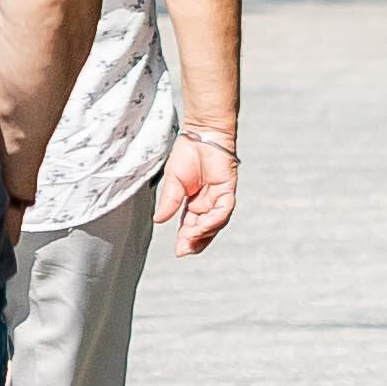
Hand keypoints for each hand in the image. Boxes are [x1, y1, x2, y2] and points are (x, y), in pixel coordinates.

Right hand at [167, 130, 238, 252]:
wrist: (201, 134)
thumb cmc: (188, 154)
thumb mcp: (173, 182)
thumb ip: (169, 202)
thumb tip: (158, 221)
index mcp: (194, 203)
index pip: (190, 226)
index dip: (185, 239)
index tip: (178, 251)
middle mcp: (208, 204)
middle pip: (204, 229)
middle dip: (195, 242)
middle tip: (184, 250)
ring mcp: (219, 198)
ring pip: (215, 223)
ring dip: (203, 234)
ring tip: (190, 240)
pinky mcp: (227, 190)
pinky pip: (223, 210)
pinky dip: (213, 220)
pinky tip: (201, 227)